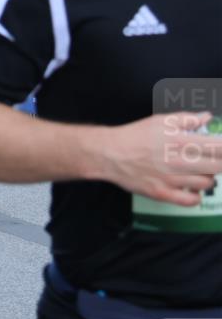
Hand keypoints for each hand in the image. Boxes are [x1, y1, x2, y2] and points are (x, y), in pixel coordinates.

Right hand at [98, 112, 221, 206]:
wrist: (109, 153)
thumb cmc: (134, 136)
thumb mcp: (161, 121)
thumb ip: (186, 119)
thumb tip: (206, 117)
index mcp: (182, 140)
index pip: (220, 147)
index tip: (221, 148)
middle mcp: (179, 160)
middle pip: (219, 166)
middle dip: (219, 162)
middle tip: (211, 160)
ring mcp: (171, 179)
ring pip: (207, 183)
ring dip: (207, 178)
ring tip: (198, 173)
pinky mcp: (162, 193)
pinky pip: (191, 201)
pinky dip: (196, 196)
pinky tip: (190, 189)